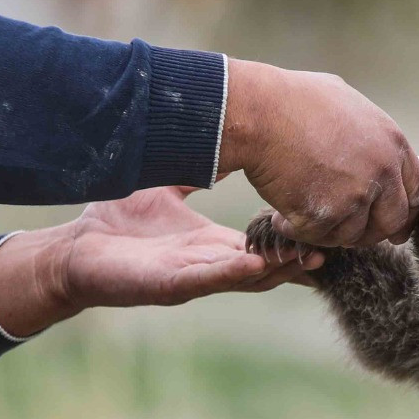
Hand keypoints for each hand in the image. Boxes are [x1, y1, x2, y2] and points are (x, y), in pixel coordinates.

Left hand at [0, 186, 321, 336]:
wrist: (73, 253)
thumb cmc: (117, 226)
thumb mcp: (165, 190)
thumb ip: (194, 170)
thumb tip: (216, 131)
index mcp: (216, 246)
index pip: (272, 243)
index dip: (305, 233)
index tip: (336, 217)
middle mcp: (214, 267)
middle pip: (276, 266)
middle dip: (309, 257)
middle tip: (345, 243)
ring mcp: (195, 279)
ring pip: (252, 278)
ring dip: (283, 270)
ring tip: (315, 257)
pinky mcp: (170, 287)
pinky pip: (209, 281)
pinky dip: (234, 274)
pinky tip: (255, 265)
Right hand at [218, 60, 418, 247]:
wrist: (258, 112)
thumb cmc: (292, 100)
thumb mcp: (346, 102)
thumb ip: (368, 132)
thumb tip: (376, 147)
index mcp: (392, 143)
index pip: (415, 189)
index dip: (401, 208)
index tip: (387, 220)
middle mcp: (382, 171)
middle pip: (393, 221)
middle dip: (371, 230)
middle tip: (345, 229)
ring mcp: (357, 196)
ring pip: (355, 235)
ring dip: (330, 231)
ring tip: (304, 213)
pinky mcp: (328, 215)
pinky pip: (321, 238)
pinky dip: (300, 232)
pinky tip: (282, 216)